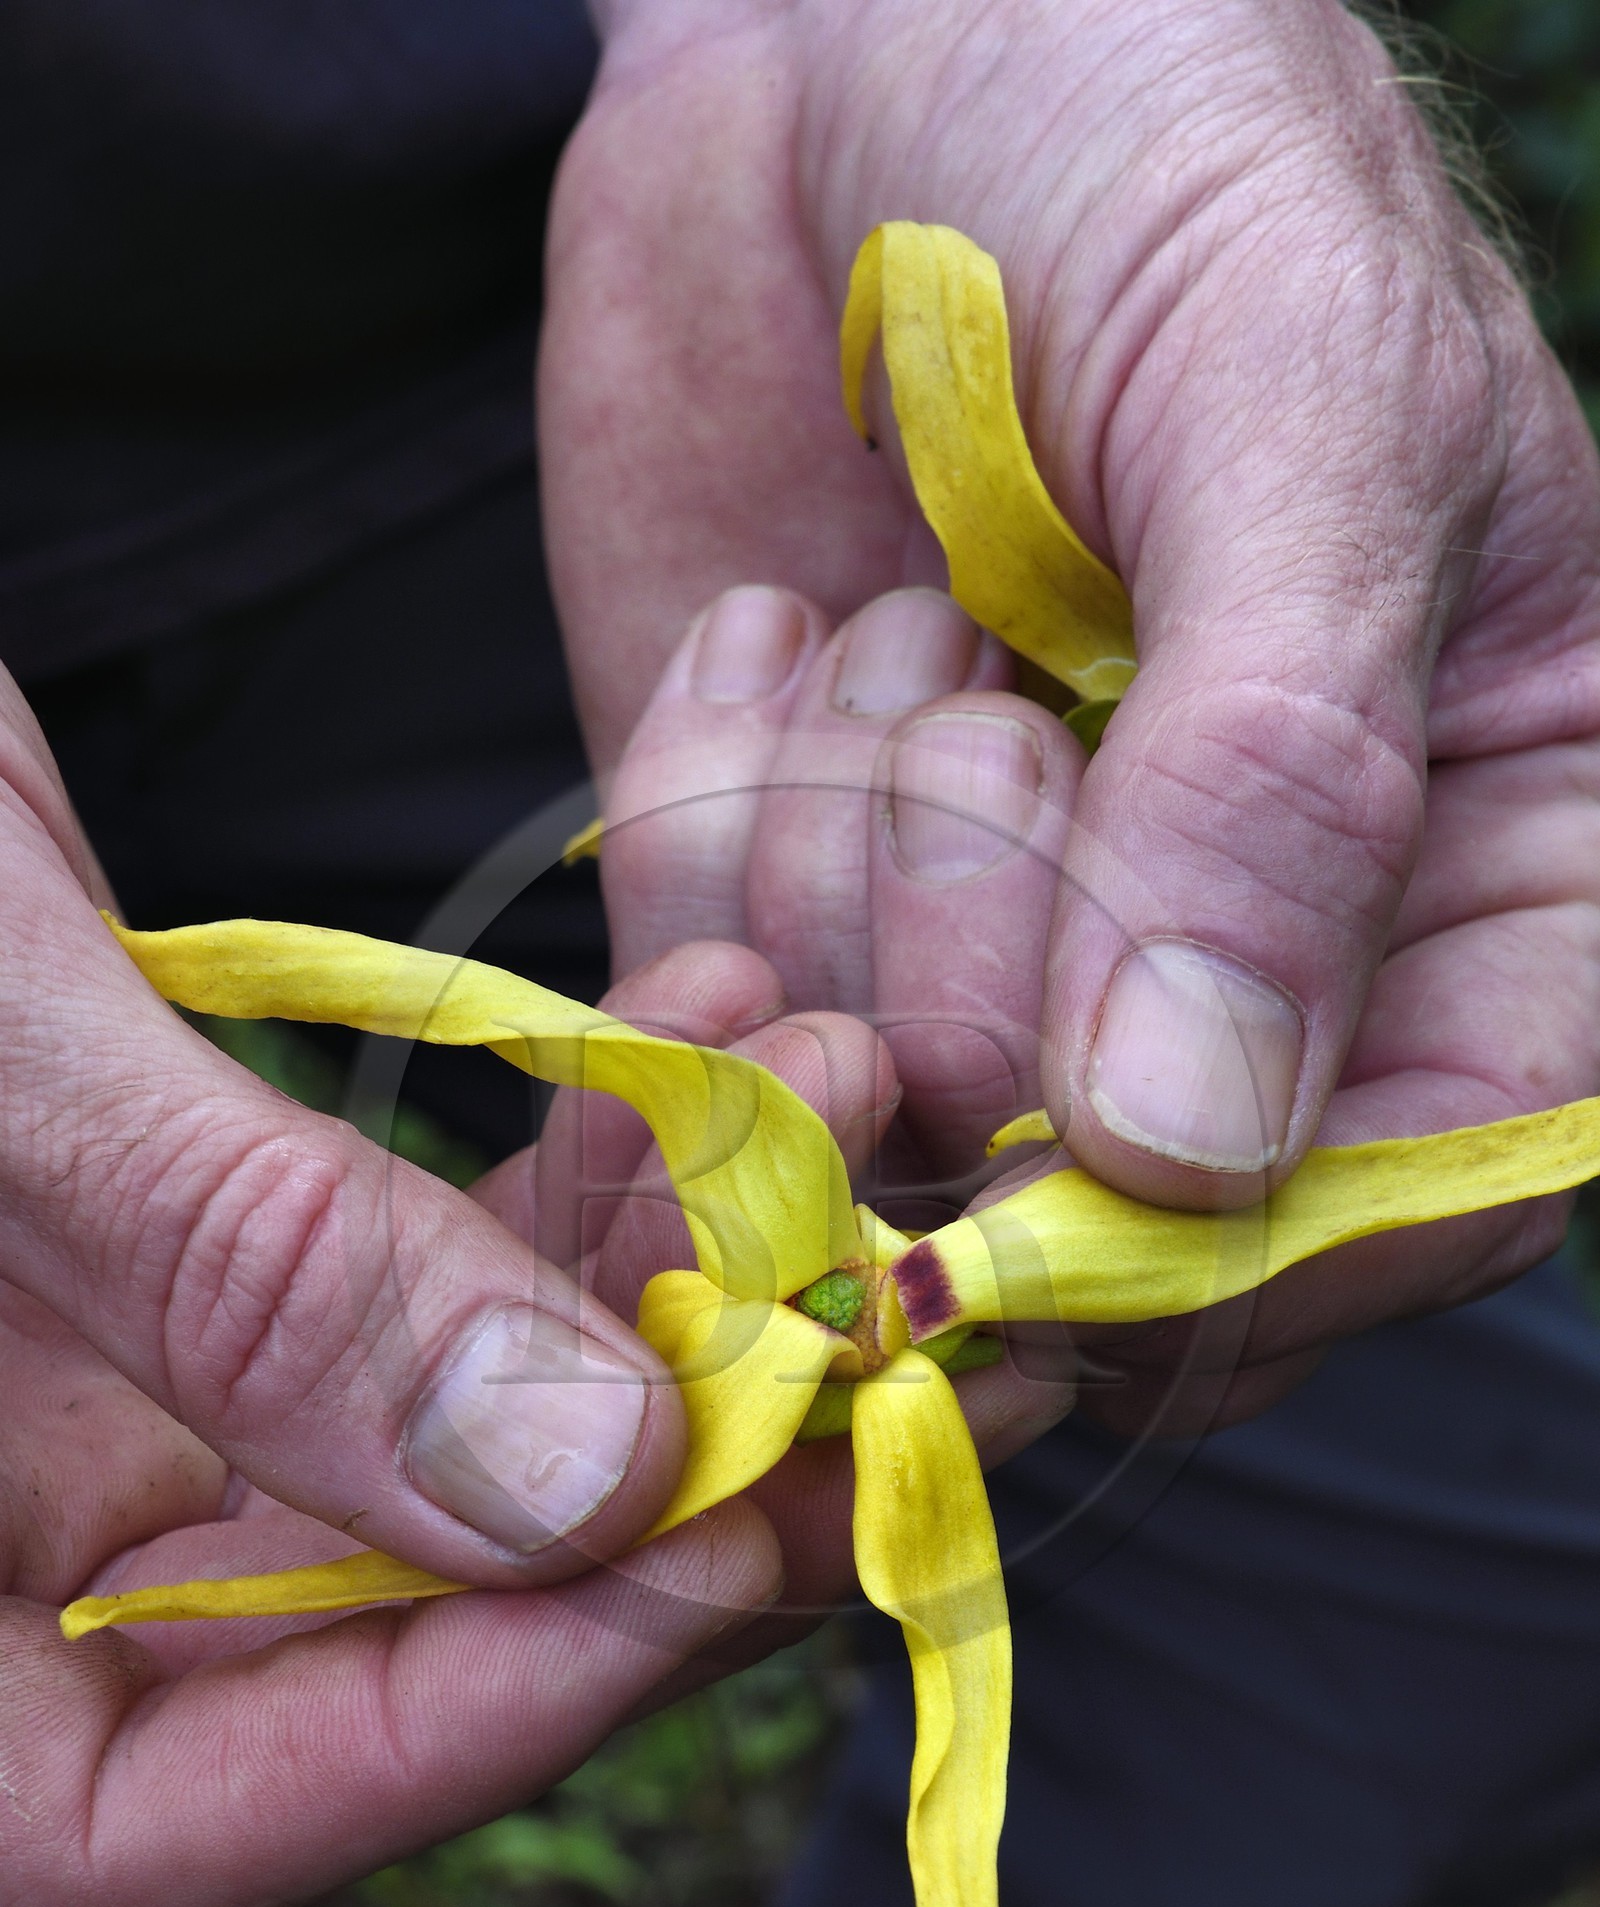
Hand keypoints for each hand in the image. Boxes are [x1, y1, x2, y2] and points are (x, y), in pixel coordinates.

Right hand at [0, 667, 787, 1906]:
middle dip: (658, 1494)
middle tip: (890, 1323)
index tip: (724, 1523)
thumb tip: (578, 1487)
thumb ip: (233, 1273)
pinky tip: (709, 1025)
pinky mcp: (190, 1271)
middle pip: (364, 1657)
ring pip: (441, 1458)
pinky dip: (582, 1174)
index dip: (467, 1719)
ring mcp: (89, 1424)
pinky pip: (424, 1283)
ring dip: (671, 1285)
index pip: (157, 1833)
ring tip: (836, 1085)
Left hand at [540, 0, 1599, 1390]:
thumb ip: (1283, 773)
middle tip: (975, 686)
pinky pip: (707, 1026)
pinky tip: (768, 636)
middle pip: (1107, 1214)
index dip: (1233, 1241)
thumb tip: (1181, 1146)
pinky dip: (701, 838)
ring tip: (896, 611)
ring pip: (883, 1131)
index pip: (1418, 1196)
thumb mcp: (1299, 398)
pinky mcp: (797, 914)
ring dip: (840, 864)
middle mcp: (1251, 961)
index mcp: (1486, 866)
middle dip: (986, 964)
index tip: (1053, 1162)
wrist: (857, 31)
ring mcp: (1003, 955)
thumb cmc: (1156, 146)